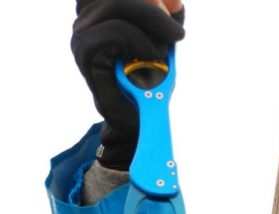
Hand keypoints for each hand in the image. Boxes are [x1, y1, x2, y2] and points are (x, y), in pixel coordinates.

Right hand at [71, 0, 184, 168]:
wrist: (134, 118)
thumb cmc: (147, 80)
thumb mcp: (162, 41)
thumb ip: (165, 18)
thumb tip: (176, 2)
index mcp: (103, 8)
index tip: (175, 8)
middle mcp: (88, 15)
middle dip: (154, 9)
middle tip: (176, 33)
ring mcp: (83, 30)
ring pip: (118, 4)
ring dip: (151, 24)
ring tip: (163, 49)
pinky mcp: (85, 49)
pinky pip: (116, 30)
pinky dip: (140, 41)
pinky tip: (153, 55)